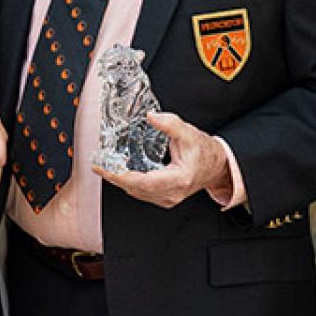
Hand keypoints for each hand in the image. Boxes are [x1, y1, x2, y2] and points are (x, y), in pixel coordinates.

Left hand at [91, 111, 229, 207]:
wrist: (217, 166)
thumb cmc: (204, 151)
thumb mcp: (188, 133)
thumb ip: (170, 124)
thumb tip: (151, 117)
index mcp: (178, 179)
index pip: (143, 181)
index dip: (120, 175)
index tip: (104, 168)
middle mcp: (172, 193)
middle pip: (135, 189)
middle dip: (114, 177)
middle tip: (98, 165)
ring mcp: (168, 198)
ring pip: (137, 193)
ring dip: (120, 181)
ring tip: (105, 168)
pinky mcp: (165, 198)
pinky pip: (142, 193)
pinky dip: (129, 183)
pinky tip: (120, 173)